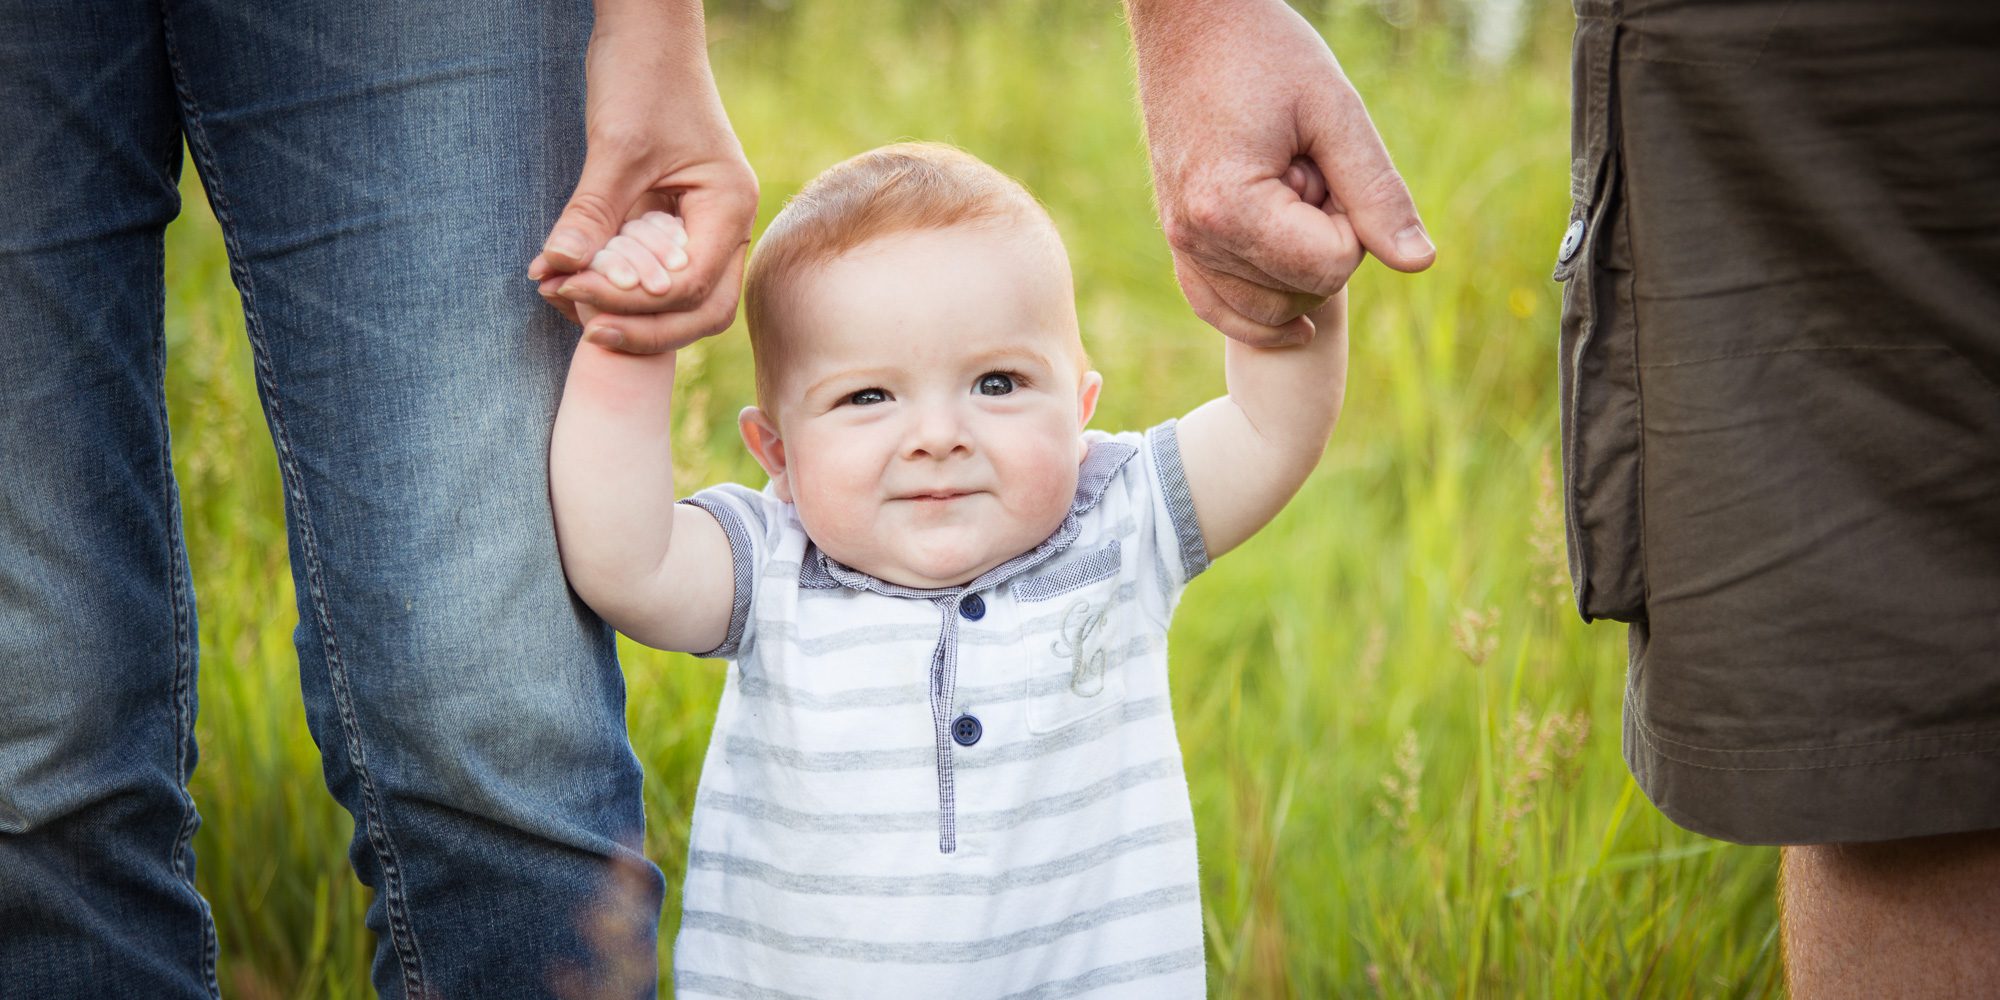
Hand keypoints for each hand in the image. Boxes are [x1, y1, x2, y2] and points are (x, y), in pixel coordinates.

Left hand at [529, 15, 757, 353]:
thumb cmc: (644, 76)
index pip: (691, 287)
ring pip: (680, 301)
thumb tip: (556, 272)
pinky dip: (619, 286)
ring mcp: (704, 227)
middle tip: (583, 327)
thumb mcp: (615, 147)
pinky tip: (573, 278)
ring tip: (566, 299)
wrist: (648, 32)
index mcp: (729, 207)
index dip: (634, 302)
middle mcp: (726, 226)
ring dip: (629, 313)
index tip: (572, 289)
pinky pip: (655, 274)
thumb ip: (591, 214)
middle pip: (699, 311)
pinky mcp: (674, 224)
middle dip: (644, 329)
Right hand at [1127, 0, 1432, 345]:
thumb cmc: (1263, 51)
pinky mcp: (1177, 238)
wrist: (1189, 21)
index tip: (1330, 166)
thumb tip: (1419, 263)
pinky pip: (1218, 308)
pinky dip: (1260, 317)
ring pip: (1268, 312)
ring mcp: (1180, 242)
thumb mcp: (1336, 110)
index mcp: (1231, 209)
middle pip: (1302, 293)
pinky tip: (1297, 325)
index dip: (1352, 219)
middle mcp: (1196, 238)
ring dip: (1294, 263)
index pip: (1331, 265)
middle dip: (1324, 242)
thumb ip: (1378, 191)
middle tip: (1305, 170)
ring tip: (1281, 188)